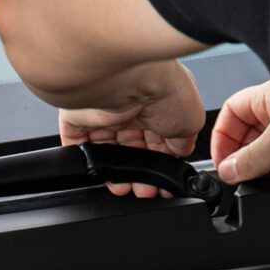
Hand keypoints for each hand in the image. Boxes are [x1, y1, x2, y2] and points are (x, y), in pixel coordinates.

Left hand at [59, 60, 205, 196]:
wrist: (127, 79)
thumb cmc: (163, 89)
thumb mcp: (192, 120)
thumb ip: (184, 141)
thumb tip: (179, 154)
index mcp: (157, 103)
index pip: (157, 140)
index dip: (160, 164)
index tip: (163, 184)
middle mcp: (129, 106)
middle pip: (132, 149)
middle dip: (139, 174)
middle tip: (146, 190)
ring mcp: (103, 112)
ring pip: (107, 152)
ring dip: (117, 175)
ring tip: (126, 188)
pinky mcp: (78, 118)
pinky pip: (79, 146)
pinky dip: (90, 164)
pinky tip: (102, 175)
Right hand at [212, 80, 269, 184]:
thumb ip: (251, 159)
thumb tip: (228, 171)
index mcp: (269, 95)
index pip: (231, 111)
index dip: (221, 137)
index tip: (221, 161)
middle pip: (246, 132)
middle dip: (240, 156)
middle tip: (237, 176)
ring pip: (265, 148)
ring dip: (260, 165)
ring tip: (262, 176)